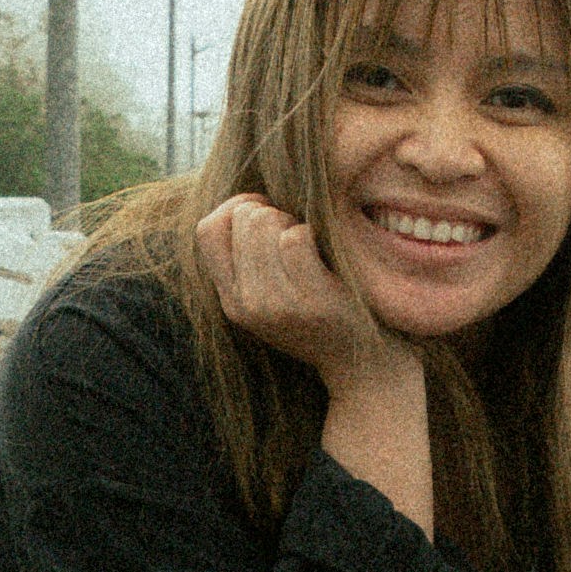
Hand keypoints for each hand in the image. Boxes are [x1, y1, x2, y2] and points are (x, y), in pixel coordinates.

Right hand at [196, 193, 407, 398]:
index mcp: (231, 302)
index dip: (235, 207)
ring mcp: (276, 305)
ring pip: (266, 223)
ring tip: (310, 244)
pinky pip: (296, 239)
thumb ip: (250, 262)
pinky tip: (324, 252)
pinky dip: (313, 233)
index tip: (265, 214)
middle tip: (297, 234)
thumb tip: (247, 203)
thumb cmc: (323, 318)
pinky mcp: (310, 300)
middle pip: (243, 219)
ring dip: (293, 221)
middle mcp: (246, 305)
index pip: (207, 229)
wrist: (364, 368)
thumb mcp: (272, 299)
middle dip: (273, 212)